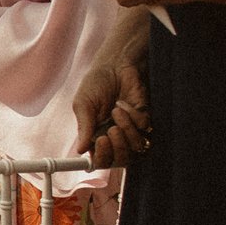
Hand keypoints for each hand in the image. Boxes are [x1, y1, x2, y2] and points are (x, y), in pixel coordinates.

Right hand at [73, 48, 149, 167]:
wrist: (115, 65)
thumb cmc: (96, 83)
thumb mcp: (82, 104)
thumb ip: (83, 127)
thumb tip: (80, 150)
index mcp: (97, 135)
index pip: (102, 159)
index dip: (102, 158)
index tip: (100, 144)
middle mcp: (115, 136)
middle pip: (122, 159)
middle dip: (118, 148)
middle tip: (110, 132)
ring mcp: (131, 128)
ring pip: (136, 146)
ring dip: (126, 128)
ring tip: (116, 111)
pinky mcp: (144, 119)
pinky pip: (144, 128)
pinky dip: (133, 115)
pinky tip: (124, 103)